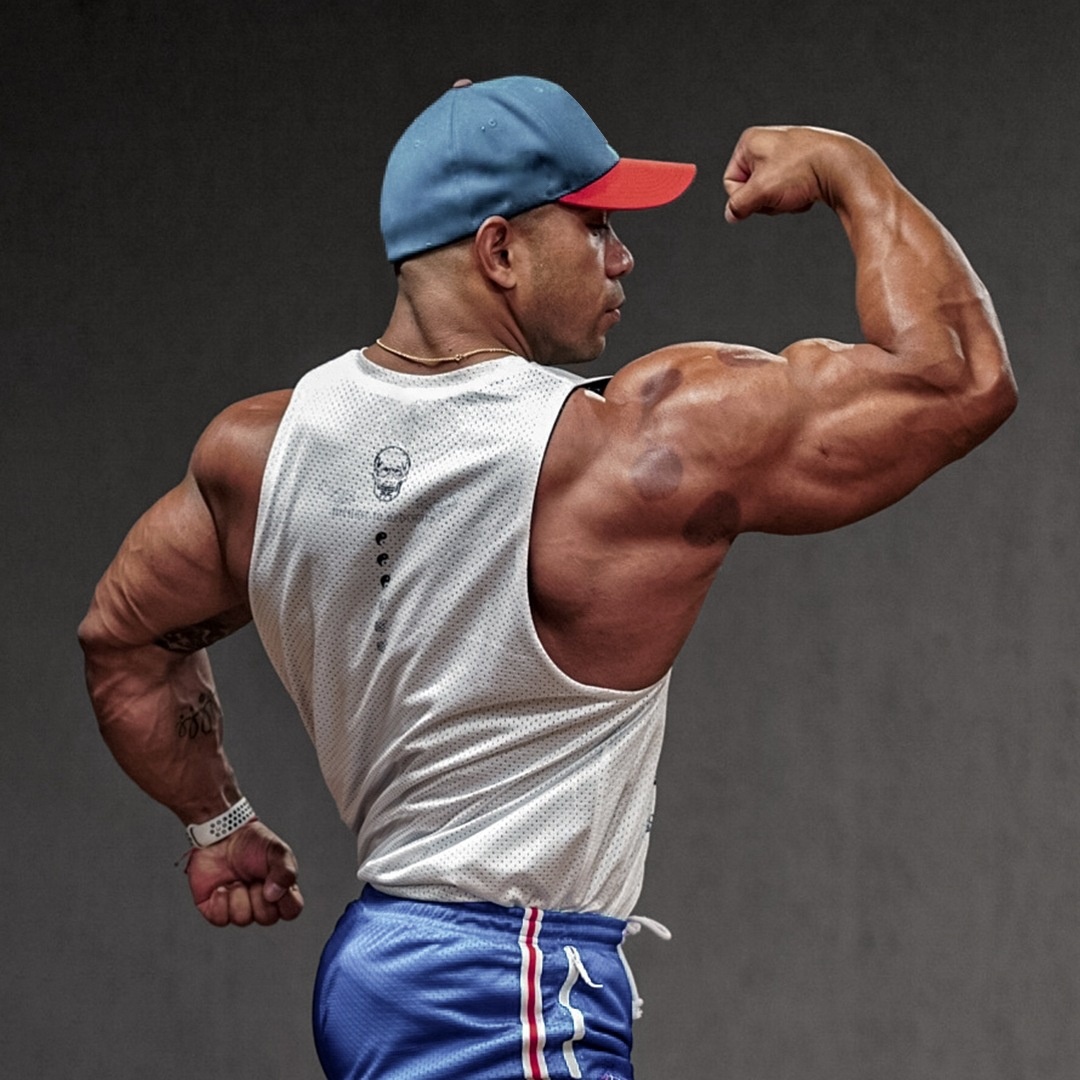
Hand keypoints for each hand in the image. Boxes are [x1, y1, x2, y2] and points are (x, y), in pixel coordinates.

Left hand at [185, 819, 304, 926]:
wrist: (221, 836)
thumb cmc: (253, 842)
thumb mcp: (277, 850)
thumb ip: (285, 871)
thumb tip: (275, 895)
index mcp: (280, 890)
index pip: (291, 910)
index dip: (285, 901)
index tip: (276, 883)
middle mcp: (261, 903)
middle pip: (267, 918)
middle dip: (258, 896)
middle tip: (254, 878)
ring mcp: (239, 907)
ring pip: (243, 919)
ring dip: (238, 895)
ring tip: (235, 879)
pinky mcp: (216, 910)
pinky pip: (220, 919)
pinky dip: (220, 901)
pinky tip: (221, 887)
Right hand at [722, 125, 868, 223]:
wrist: (843, 167)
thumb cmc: (803, 170)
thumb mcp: (760, 192)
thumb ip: (738, 206)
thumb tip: (731, 214)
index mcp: (750, 141)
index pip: (730, 181)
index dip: (744, 197)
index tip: (762, 198)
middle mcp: (768, 141)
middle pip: (752, 187)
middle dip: (766, 199)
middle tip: (781, 196)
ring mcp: (788, 151)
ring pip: (772, 190)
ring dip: (781, 200)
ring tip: (797, 193)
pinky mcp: (804, 161)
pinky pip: (790, 188)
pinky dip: (796, 196)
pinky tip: (807, 192)